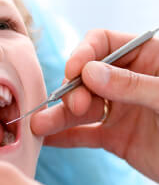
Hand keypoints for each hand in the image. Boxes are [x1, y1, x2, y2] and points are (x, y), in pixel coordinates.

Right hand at [31, 29, 158, 180]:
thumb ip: (133, 84)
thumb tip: (88, 72)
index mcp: (145, 58)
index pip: (103, 43)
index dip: (84, 54)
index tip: (74, 71)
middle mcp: (126, 81)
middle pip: (85, 78)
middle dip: (74, 91)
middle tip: (75, 107)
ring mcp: (118, 109)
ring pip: (80, 108)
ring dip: (58, 116)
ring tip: (38, 127)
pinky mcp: (113, 137)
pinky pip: (84, 134)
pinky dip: (65, 137)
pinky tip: (47, 140)